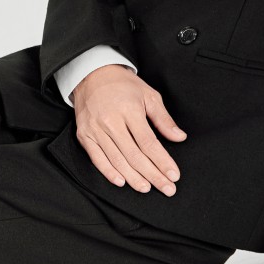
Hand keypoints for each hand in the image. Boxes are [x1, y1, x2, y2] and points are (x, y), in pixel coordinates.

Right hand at [71, 65, 186, 196]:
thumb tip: (179, 137)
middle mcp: (111, 121)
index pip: (149, 143)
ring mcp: (95, 130)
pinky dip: (108, 172)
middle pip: (134, 155)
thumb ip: (163, 119)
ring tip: (147, 188)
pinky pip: (97, 158)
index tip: (174, 175)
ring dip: (133, 177)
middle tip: (167, 188)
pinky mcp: (84, 135)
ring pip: (117, 159)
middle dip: (153, 175)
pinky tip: (121, 181)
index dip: (162, 161)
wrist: (92, 74)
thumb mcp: (148, 95)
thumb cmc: (123, 85)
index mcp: (129, 110)